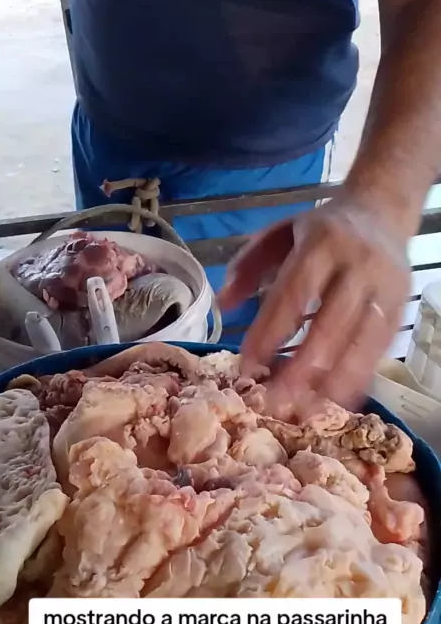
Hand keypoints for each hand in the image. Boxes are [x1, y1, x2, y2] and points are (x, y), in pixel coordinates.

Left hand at [218, 194, 410, 411]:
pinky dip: (358, 379)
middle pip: (329, 325)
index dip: (270, 334)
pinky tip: (336, 402)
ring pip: (360, 343)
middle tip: (274, 402)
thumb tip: (224, 306)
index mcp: (321, 244)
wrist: (383, 209)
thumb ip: (247, 266)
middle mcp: (357, 266)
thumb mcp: (278, 233)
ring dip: (333, 382)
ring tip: (306, 413)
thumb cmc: (321, 229)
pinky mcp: (400, 309)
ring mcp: (384, 289)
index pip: (293, 295)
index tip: (247, 366)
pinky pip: (378, 350)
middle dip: (301, 369)